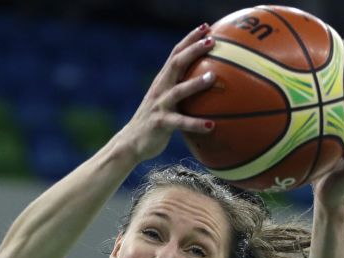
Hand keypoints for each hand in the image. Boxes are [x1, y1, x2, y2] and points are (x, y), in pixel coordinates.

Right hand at [116, 23, 216, 162]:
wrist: (130, 143)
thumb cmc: (153, 123)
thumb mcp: (165, 103)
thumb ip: (180, 93)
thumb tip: (207, 88)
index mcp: (162, 82)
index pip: (176, 54)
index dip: (190, 39)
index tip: (206, 27)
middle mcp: (160, 89)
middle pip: (177, 63)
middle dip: (193, 50)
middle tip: (211, 41)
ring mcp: (159, 105)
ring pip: (178, 91)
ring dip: (196, 83)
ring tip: (213, 78)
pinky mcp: (160, 123)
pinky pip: (181, 123)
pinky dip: (196, 124)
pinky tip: (212, 126)